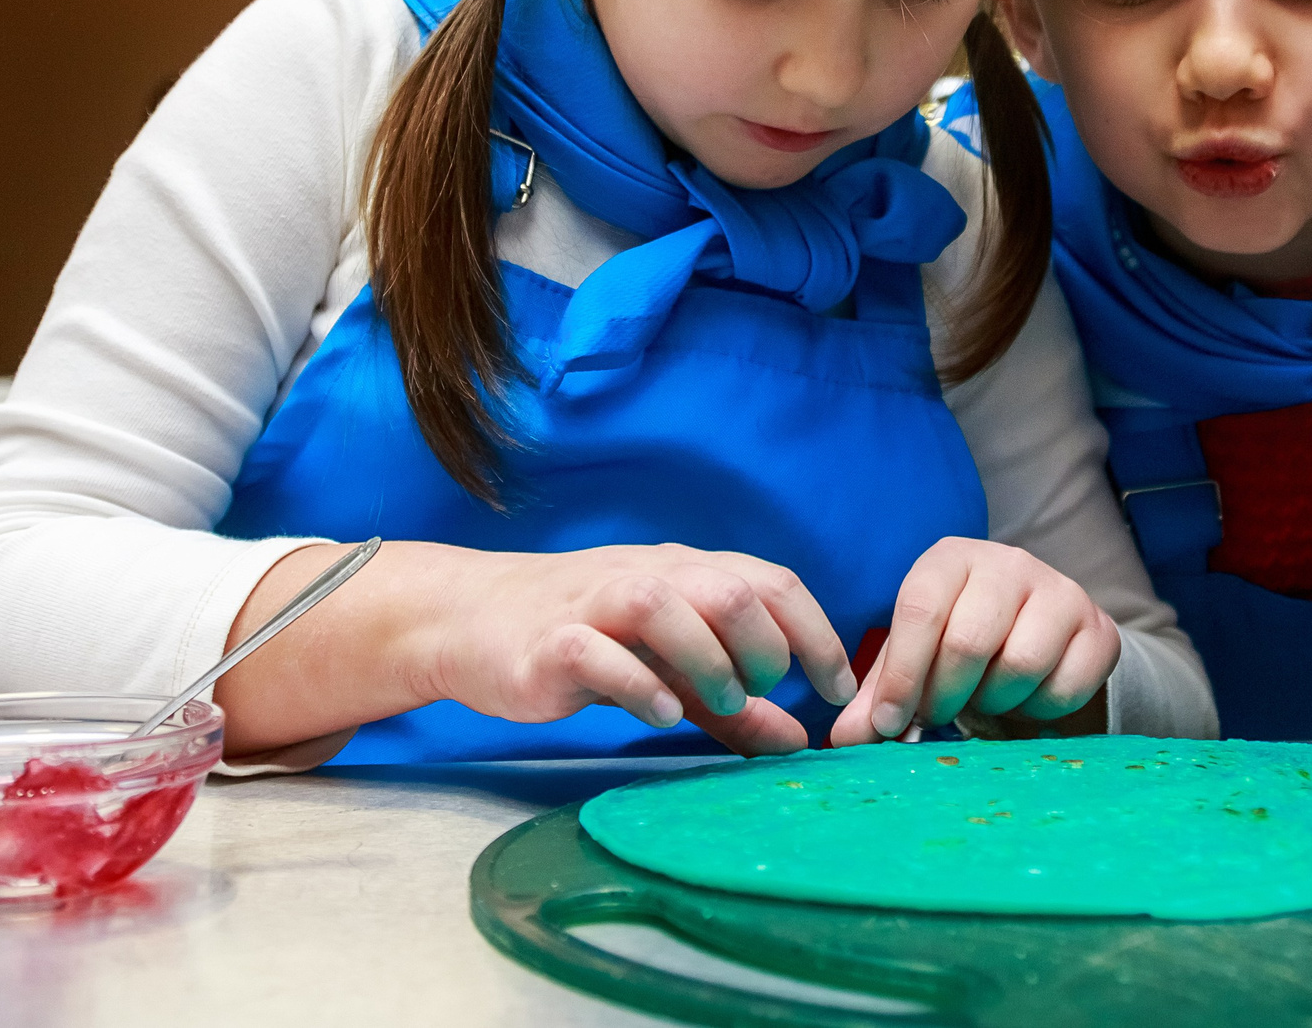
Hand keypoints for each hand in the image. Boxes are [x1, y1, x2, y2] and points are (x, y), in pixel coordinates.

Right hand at [425, 543, 856, 756]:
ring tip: (720, 701)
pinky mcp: (552, 642)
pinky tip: (661, 713)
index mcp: (687, 572)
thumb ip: (732, 703)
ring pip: (667, 606)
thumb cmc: (585, 638)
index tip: (839, 689)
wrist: (472, 620)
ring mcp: (597, 604)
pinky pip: (600, 654)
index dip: (816, 634)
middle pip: (731, 591)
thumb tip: (798, 740)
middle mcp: (649, 576)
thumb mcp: (669, 667)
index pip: (773, 583)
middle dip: (764, 649)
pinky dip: (640, 685)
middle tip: (757, 693)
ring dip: (709, 659)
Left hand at [828, 538, 1119, 746]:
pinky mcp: (1098, 628)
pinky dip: (1038, 710)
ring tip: (984, 698)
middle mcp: (1008, 563)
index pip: (920, 612)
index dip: (902, 676)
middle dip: (946, 695)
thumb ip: (880, 695)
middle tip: (939, 713)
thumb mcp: (916, 656)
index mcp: (952, 559)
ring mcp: (1060, 590)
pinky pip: (1064, 687)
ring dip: (993, 701)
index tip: (889, 723)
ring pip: (1019, 665)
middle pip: (969, 643)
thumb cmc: (961, 639)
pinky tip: (1025, 698)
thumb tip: (844, 740)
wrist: (1040, 631)